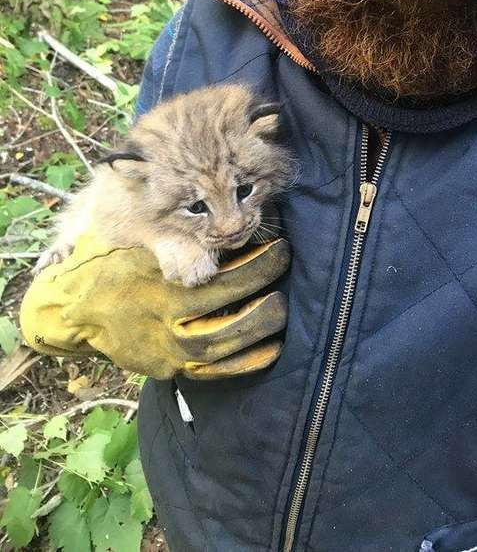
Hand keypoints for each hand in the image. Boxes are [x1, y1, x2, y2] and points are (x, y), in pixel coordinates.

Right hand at [19, 233, 288, 379]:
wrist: (72, 307)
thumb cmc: (107, 261)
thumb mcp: (131, 236)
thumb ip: (170, 237)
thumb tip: (212, 224)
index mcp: (159, 281)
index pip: (219, 272)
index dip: (255, 261)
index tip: (279, 246)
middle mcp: (164, 316)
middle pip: (226, 303)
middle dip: (262, 284)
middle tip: (285, 265)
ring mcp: (166, 346)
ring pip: (223, 341)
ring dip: (259, 325)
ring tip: (282, 307)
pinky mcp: (167, 367)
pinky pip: (212, 371)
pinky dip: (243, 363)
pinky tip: (270, 349)